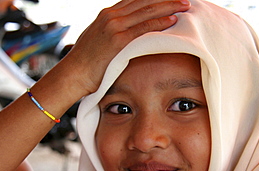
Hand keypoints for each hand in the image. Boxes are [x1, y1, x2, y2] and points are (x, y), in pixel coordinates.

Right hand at [65, 0, 190, 93]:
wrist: (73, 73)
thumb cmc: (86, 61)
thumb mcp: (97, 39)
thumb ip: (111, 32)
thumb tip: (123, 35)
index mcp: (107, 14)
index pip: (135, 0)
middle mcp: (111, 15)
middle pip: (144, 1)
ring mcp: (114, 26)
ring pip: (146, 10)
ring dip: (168, 6)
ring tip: (185, 5)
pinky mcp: (117, 39)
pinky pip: (143, 27)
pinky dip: (159, 22)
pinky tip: (173, 19)